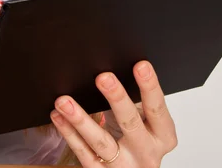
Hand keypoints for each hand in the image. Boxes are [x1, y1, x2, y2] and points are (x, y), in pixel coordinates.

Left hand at [51, 61, 176, 166]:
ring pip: (101, 142)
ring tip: (64, 100)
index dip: (150, 87)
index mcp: (163, 136)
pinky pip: (83, 153)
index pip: (157, 109)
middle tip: (103, 77)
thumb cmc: (138, 138)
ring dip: (81, 119)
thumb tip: (114, 64)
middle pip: (130, 124)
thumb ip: (135, 100)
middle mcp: (146, 153)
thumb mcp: (144, 120)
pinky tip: (58, 116)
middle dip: (117, 99)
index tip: (141, 65)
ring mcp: (124, 166)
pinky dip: (69, 133)